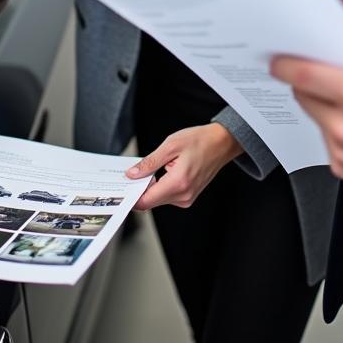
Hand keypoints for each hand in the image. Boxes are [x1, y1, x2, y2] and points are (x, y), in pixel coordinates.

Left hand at [126, 123, 243, 209]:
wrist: (221, 143)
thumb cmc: (199, 141)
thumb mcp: (170, 145)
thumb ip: (149, 162)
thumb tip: (132, 175)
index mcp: (178, 183)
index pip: (146, 201)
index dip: (131, 195)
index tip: (122, 185)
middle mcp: (183, 196)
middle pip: (151, 201)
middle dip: (140, 188)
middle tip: (133, 171)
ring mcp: (187, 198)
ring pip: (158, 199)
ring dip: (151, 186)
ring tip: (152, 167)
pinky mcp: (188, 196)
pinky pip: (167, 196)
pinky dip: (160, 186)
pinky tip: (162, 171)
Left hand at [270, 50, 342, 185]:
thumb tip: (329, 50)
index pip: (304, 75)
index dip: (285, 66)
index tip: (278, 61)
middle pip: (303, 95)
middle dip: (310, 84)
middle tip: (328, 80)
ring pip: (314, 117)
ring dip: (324, 108)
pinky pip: (325, 139)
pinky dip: (335, 130)